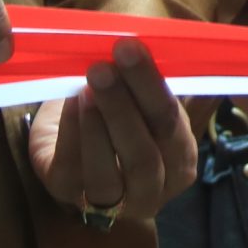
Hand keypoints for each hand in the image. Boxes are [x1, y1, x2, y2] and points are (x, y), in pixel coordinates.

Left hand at [27, 39, 200, 223]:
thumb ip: (163, 81)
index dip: (153, 89)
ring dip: (97, 126)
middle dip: (123, 109)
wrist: (71, 136)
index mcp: (179, 164)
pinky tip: (71, 102)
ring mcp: (109, 204)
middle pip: (143, 158)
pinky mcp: (67, 195)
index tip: (132, 49)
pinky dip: (72, 134)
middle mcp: (151, 192)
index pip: (172, 129)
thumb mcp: (146, 101)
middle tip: (104, 67)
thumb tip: (181, 42)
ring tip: (86, 85)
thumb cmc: (121, 112)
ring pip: (107, 175)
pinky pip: (71, 169)